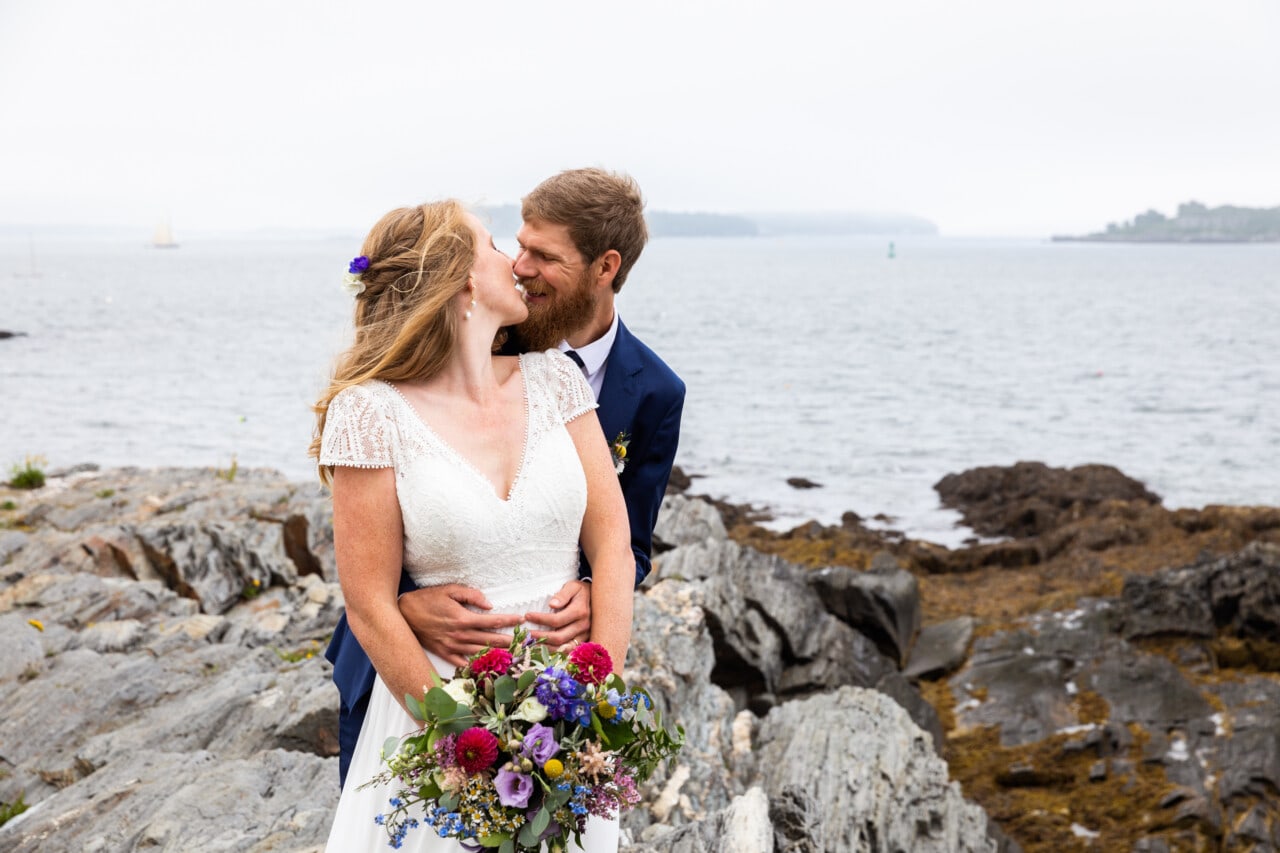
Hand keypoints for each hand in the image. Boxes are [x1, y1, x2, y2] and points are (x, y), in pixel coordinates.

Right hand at [398, 584, 522, 667]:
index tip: (521, 620)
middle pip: (490, 640)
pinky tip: (488, 668)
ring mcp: (452, 646)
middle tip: (525, 643)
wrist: (403, 614)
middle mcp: (459, 635)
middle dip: (509, 641)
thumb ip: (471, 595)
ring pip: (479, 652)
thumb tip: (489, 605)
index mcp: (462, 618)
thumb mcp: (450, 590)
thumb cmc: (427, 599)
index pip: (492, 621)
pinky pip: (463, 663)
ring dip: (497, 654)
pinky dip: (476, 666)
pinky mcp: (444, 653)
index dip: (508, 621)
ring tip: (513, 656)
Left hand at [525, 579, 591, 648]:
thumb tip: (552, 604)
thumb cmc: (582, 591)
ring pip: (564, 648)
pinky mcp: (584, 641)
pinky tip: (544, 650)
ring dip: (546, 648)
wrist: (599, 599)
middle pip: (559, 637)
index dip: (540, 619)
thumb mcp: (573, 586)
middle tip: (525, 634)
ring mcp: (585, 635)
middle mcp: (583, 626)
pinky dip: (556, 653)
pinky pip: (569, 651)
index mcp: (580, 611)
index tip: (527, 616)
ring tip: (532, 644)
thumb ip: (563, 595)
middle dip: (540, 637)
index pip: (556, 620)